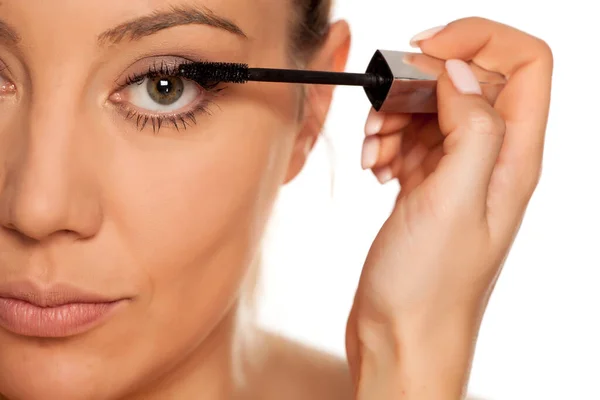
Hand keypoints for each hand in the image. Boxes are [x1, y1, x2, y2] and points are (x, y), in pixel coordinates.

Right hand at [344, 17, 552, 398]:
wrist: (401, 337)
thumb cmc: (430, 290)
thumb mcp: (454, 201)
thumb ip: (471, 127)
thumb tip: (458, 71)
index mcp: (513, 157)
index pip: (524, 63)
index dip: (477, 41)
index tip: (425, 52)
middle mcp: (492, 160)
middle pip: (468, 80)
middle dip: (420, 83)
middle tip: (386, 113)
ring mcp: (457, 173)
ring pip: (433, 108)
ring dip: (396, 116)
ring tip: (377, 153)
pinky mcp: (428, 186)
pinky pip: (412, 139)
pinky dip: (388, 141)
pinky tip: (376, 167)